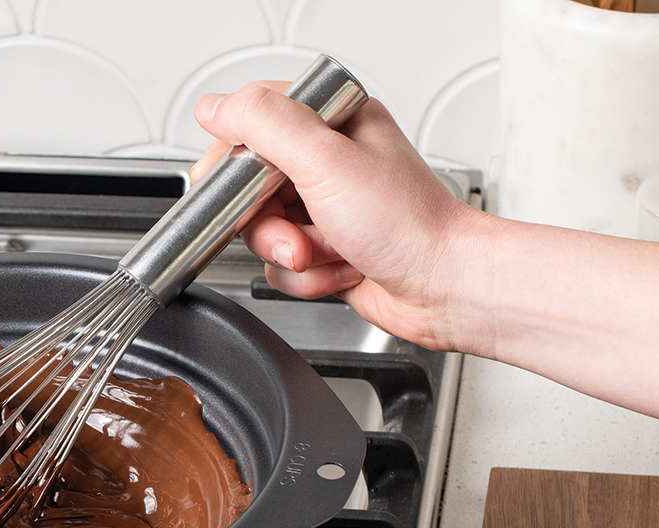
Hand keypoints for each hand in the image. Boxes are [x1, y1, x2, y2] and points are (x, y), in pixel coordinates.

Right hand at [192, 82, 488, 352]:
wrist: (444, 288)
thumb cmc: (409, 225)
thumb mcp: (327, 160)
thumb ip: (265, 124)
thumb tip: (215, 107)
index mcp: (333, 122)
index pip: (254, 124)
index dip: (234, 162)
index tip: (235, 191)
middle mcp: (329, 162)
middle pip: (250, 187)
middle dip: (266, 222)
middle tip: (293, 232)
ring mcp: (326, 208)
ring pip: (263, 231)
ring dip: (290, 253)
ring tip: (326, 252)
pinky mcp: (326, 250)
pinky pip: (282, 265)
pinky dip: (306, 277)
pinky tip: (339, 269)